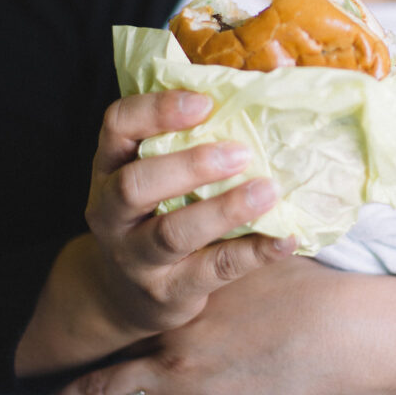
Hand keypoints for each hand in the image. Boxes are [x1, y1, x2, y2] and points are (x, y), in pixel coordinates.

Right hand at [16, 90, 291, 375]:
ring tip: (268, 192)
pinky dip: (255, 253)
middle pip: (135, 184)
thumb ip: (183, 142)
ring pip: (173, 233)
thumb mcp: (151, 175)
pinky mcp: (168, 292)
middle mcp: (112, 212)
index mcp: (109, 168)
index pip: (117, 126)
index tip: (204, 102)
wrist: (122, 296)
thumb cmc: (153, 215)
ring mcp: (135, 257)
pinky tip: (286, 238)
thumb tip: (255, 98)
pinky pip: (214, 270)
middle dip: (190, 166)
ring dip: (224, 210)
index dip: (156, 110)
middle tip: (241, 153)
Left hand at [39, 257, 344, 394]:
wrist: (338, 334)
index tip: (45, 370)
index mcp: (173, 326)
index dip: (75, 361)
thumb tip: (204, 244)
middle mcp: (173, 371)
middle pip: (100, 393)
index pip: (110, 347)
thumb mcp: (244, 269)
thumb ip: (214, 266)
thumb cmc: (297, 291)